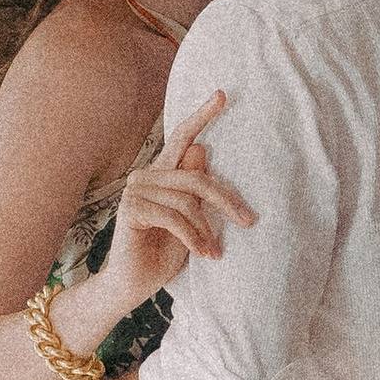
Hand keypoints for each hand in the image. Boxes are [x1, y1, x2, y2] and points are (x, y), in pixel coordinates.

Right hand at [93, 91, 255, 319]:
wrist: (134, 285)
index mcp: (162, 174)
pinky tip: (204, 254)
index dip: (202, 116)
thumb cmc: (165, 253)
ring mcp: (135, 191)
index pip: (182, 137)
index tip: (222, 95)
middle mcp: (146, 176)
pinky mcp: (132, 209)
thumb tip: (202, 150)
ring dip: (207, 230)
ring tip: (214, 251)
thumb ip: (196, 191)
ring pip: (188, 200)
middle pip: (196, 176)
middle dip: (226, 200)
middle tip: (248, 221)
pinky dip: (194, 237)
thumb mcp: (191, 221)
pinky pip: (174, 217)